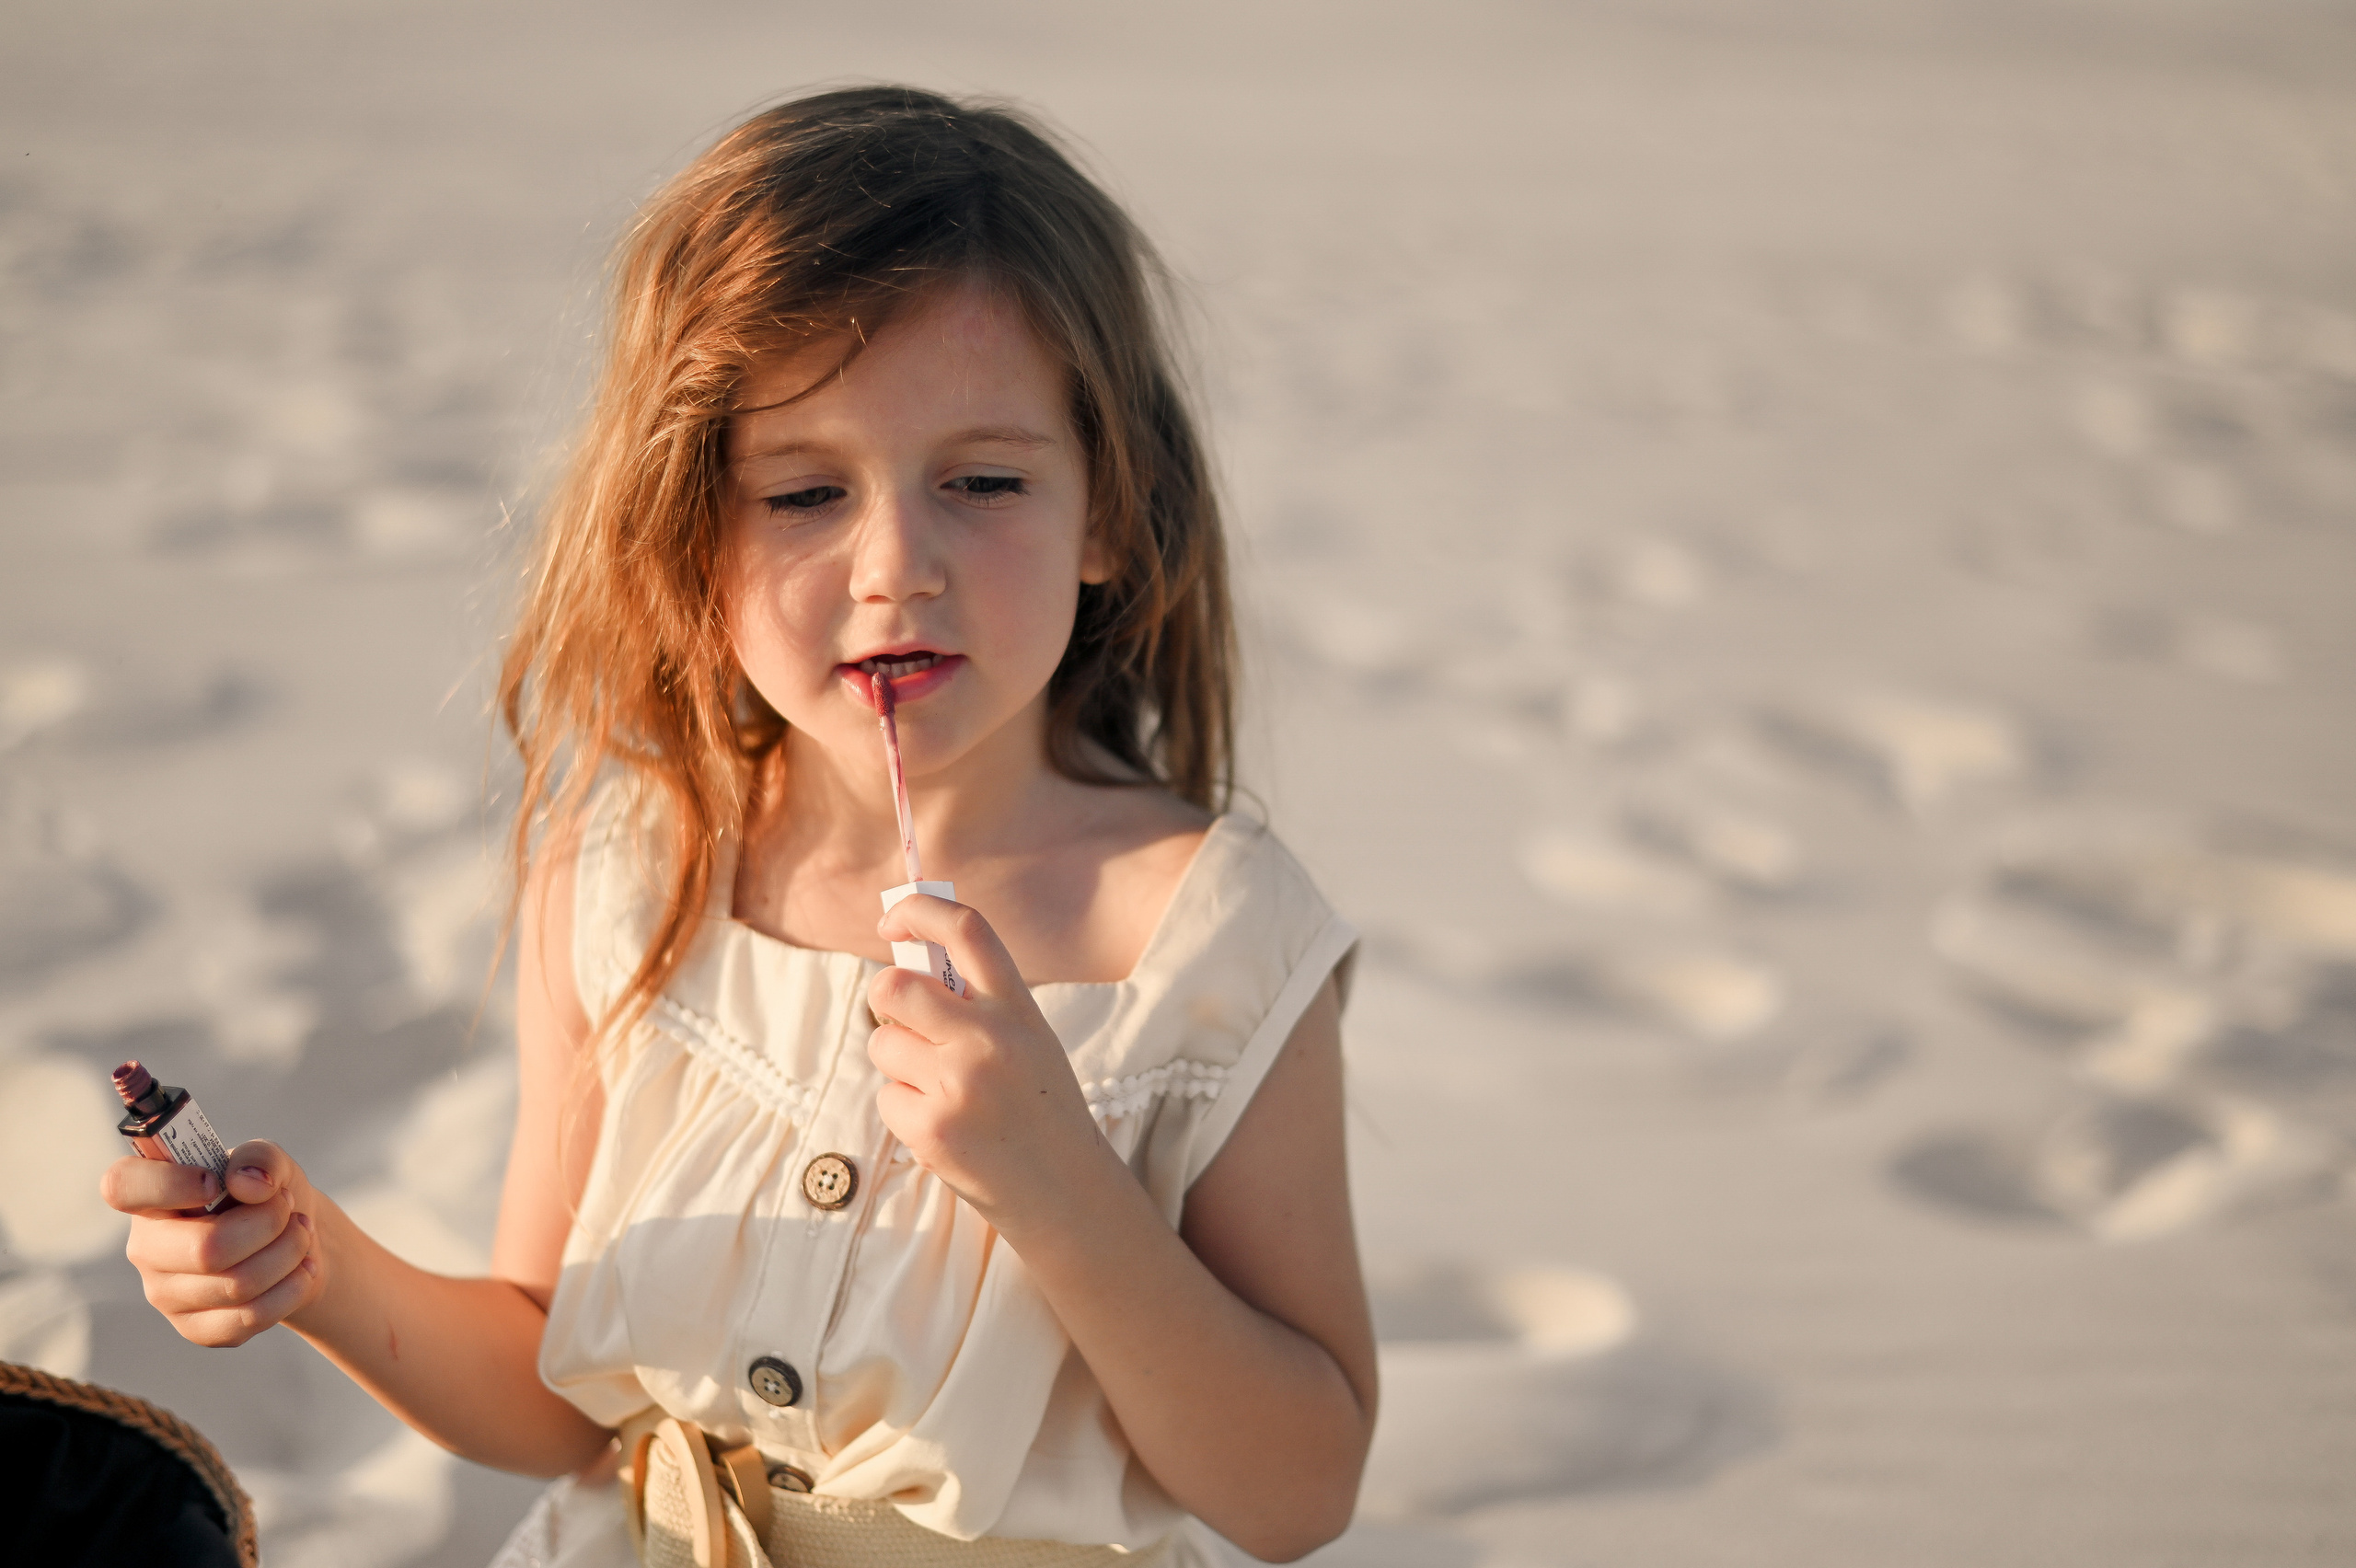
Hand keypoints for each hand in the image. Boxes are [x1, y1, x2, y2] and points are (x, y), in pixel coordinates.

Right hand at [101, 1140, 324, 1347]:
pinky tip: (303, 1269)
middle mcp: (146, 1249)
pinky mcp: (195, 1329)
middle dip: (268, 1224)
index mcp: (149, 1196)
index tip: (215, 1183)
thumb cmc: (266, 1195)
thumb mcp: (270, 1162)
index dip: (170, 1183)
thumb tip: (248, 1183)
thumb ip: (259, 1158)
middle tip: (289, 1208)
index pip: (121, 1186)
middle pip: (206, 1249)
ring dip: (289, 1253)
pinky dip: (292, 1289)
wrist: (292, 1243)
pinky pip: (249, 1318)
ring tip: (302, 1233)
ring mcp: (166, 1294)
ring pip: (237, 1284)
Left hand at [866, 895, 1111, 1231]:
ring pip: (883, 1044)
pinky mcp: (931, 1130)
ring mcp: (957, 1086)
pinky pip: (886, 1097)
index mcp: (1017, 1008)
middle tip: (901, 1018)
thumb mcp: (1028, 1041)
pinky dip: (905, 1110)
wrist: (1065, 1193)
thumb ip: (979, 1003)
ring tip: (942, 1092)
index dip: (920, 910)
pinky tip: (945, 1129)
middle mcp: (989, 1040)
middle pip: (895, 986)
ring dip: (899, 1064)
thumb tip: (905, 961)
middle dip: (884, 998)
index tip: (894, 919)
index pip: (967, 931)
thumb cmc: (1039, 1108)